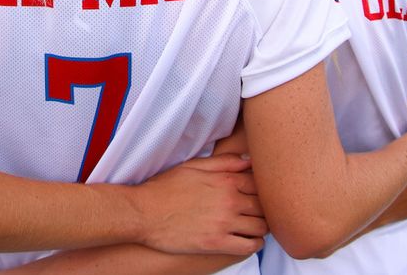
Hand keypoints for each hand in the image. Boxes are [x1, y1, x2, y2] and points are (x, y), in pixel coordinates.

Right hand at [131, 152, 265, 255]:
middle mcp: (229, 201)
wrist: (143, 213)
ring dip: (261, 226)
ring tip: (254, 226)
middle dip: (263, 208)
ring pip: (261, 227)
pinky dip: (255, 244)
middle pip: (264, 206)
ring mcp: (224, 223)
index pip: (260, 184)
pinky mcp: (217, 244)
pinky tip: (249, 240)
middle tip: (257, 211)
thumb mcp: (193, 166)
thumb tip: (248, 160)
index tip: (256, 194)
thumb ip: (223, 162)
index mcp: (225, 180)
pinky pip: (249, 246)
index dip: (262, 189)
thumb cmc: (164, 188)